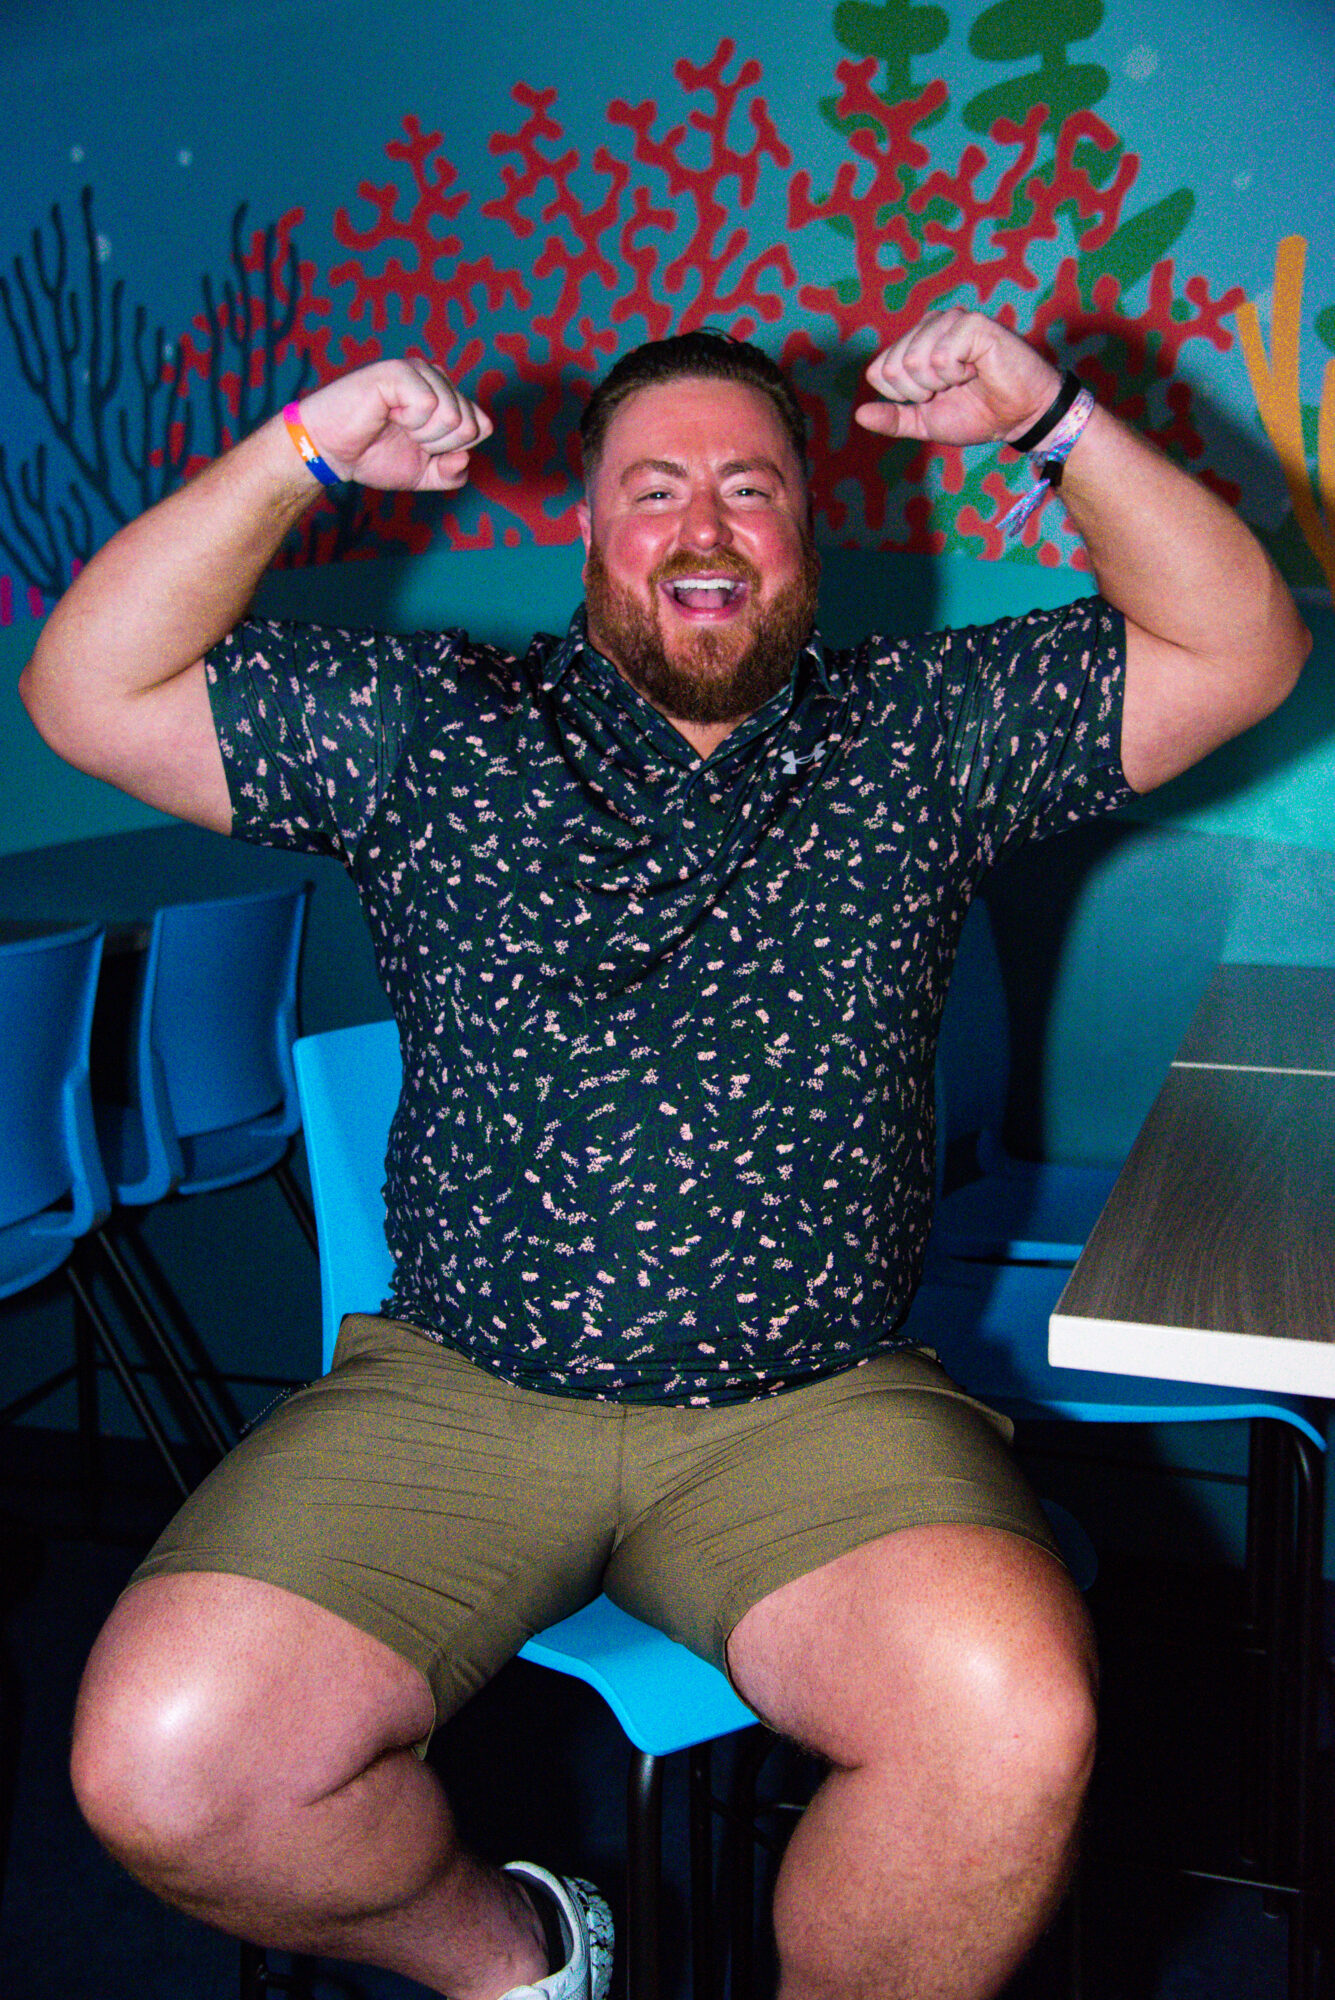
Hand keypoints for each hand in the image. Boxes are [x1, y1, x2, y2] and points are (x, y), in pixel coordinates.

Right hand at [295, 359, 492, 491]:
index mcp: (446, 397)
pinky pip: (428, 404)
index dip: (452, 451)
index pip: (481, 426)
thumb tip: (465, 458)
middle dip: (439, 445)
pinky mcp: (398, 370)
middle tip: (407, 437)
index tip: (422, 448)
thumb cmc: (372, 456)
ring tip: (397, 425)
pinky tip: (389, 414)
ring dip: (424, 435)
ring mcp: (418, 371)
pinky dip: (410, 421)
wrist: (331, 452)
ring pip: (453, 415)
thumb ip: (451, 473)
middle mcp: (435, 378)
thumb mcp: (423, 474)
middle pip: (470, 423)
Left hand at [854, 309, 1061, 448]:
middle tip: (951, 389)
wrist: (1019, 417)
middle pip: (893, 366)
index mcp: (915, 344)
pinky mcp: (972, 323)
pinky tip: (976, 369)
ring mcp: (952, 321)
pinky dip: (957, 374)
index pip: (879, 371)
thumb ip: (894, 418)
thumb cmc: (977, 414)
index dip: (903, 396)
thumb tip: (860, 415)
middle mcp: (931, 326)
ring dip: (940, 384)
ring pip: (914, 360)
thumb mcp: (925, 422)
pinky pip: (941, 356)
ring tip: (965, 379)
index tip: (934, 396)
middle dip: (920, 392)